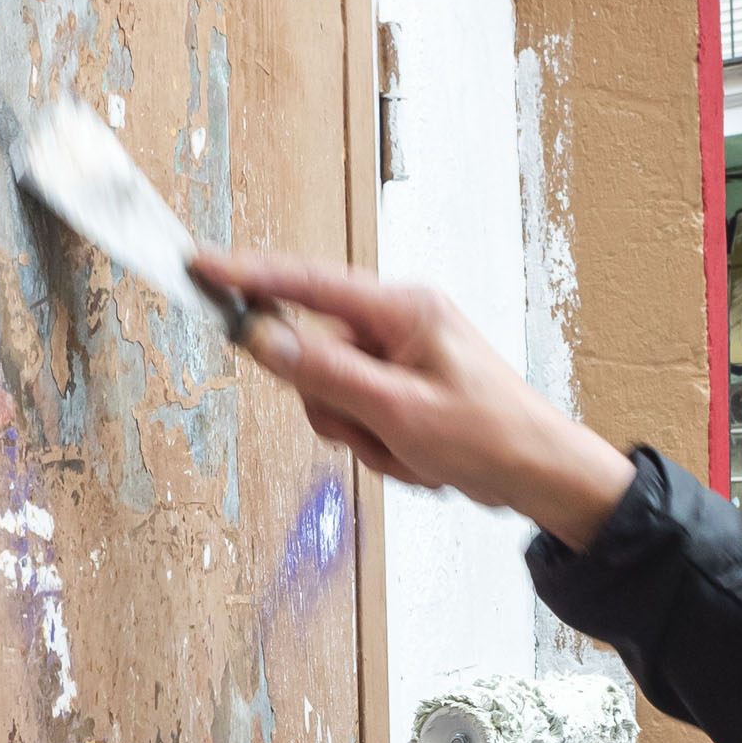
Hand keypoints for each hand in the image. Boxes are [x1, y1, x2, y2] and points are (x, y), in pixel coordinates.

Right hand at [198, 249, 635, 546]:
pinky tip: (419, 457)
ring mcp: (399, 359)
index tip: (201, 267)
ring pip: (332, 396)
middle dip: (339, 409)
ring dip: (364, 437)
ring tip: (412, 450)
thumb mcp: (398, 410)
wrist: (540, 475)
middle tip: (381, 434)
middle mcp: (397, 325)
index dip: (249, 276)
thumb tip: (263, 339)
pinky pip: (359, 418)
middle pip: (315, 355)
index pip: (308, 283)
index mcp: (402, 310)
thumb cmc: (490, 436)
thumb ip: (325, 374)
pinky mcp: (401, 390)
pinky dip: (380, 447)